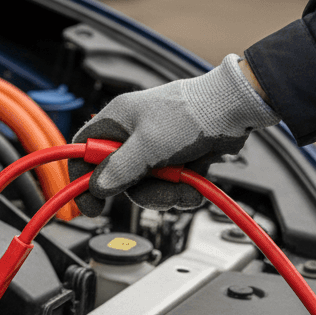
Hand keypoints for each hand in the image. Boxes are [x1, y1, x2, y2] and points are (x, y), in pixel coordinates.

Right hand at [68, 53, 280, 214]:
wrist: (234, 111)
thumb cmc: (191, 114)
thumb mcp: (148, 145)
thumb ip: (120, 169)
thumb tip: (97, 188)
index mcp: (117, 121)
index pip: (83, 150)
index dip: (81, 178)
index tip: (90, 203)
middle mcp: (132, 135)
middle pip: (117, 178)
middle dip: (139, 192)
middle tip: (156, 192)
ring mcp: (154, 149)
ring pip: (144, 187)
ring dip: (165, 194)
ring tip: (184, 189)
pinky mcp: (174, 160)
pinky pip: (166, 187)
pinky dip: (180, 191)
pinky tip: (192, 187)